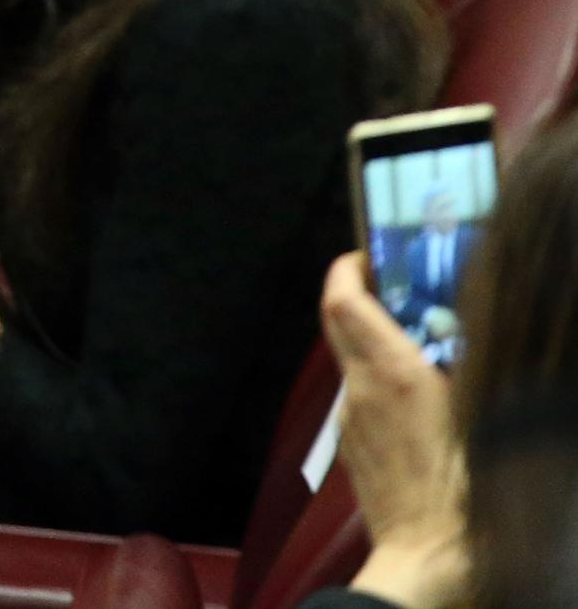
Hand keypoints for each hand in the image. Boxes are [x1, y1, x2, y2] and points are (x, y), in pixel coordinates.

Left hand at [322, 253, 469, 608]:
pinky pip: (360, 397)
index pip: (342, 298)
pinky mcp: (353, 447)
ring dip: (373, 340)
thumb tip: (455, 332)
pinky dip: (379, 379)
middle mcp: (359, 388)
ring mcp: (351, 419)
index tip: (370, 255)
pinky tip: (419, 396)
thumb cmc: (465, 487)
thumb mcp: (478, 412)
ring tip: (424, 342)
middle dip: (357, 293)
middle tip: (396, 286)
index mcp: (389, 371)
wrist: (432, 558)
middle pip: (336, 321)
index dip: (348, 268)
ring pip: (350, 360)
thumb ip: (459, 363)